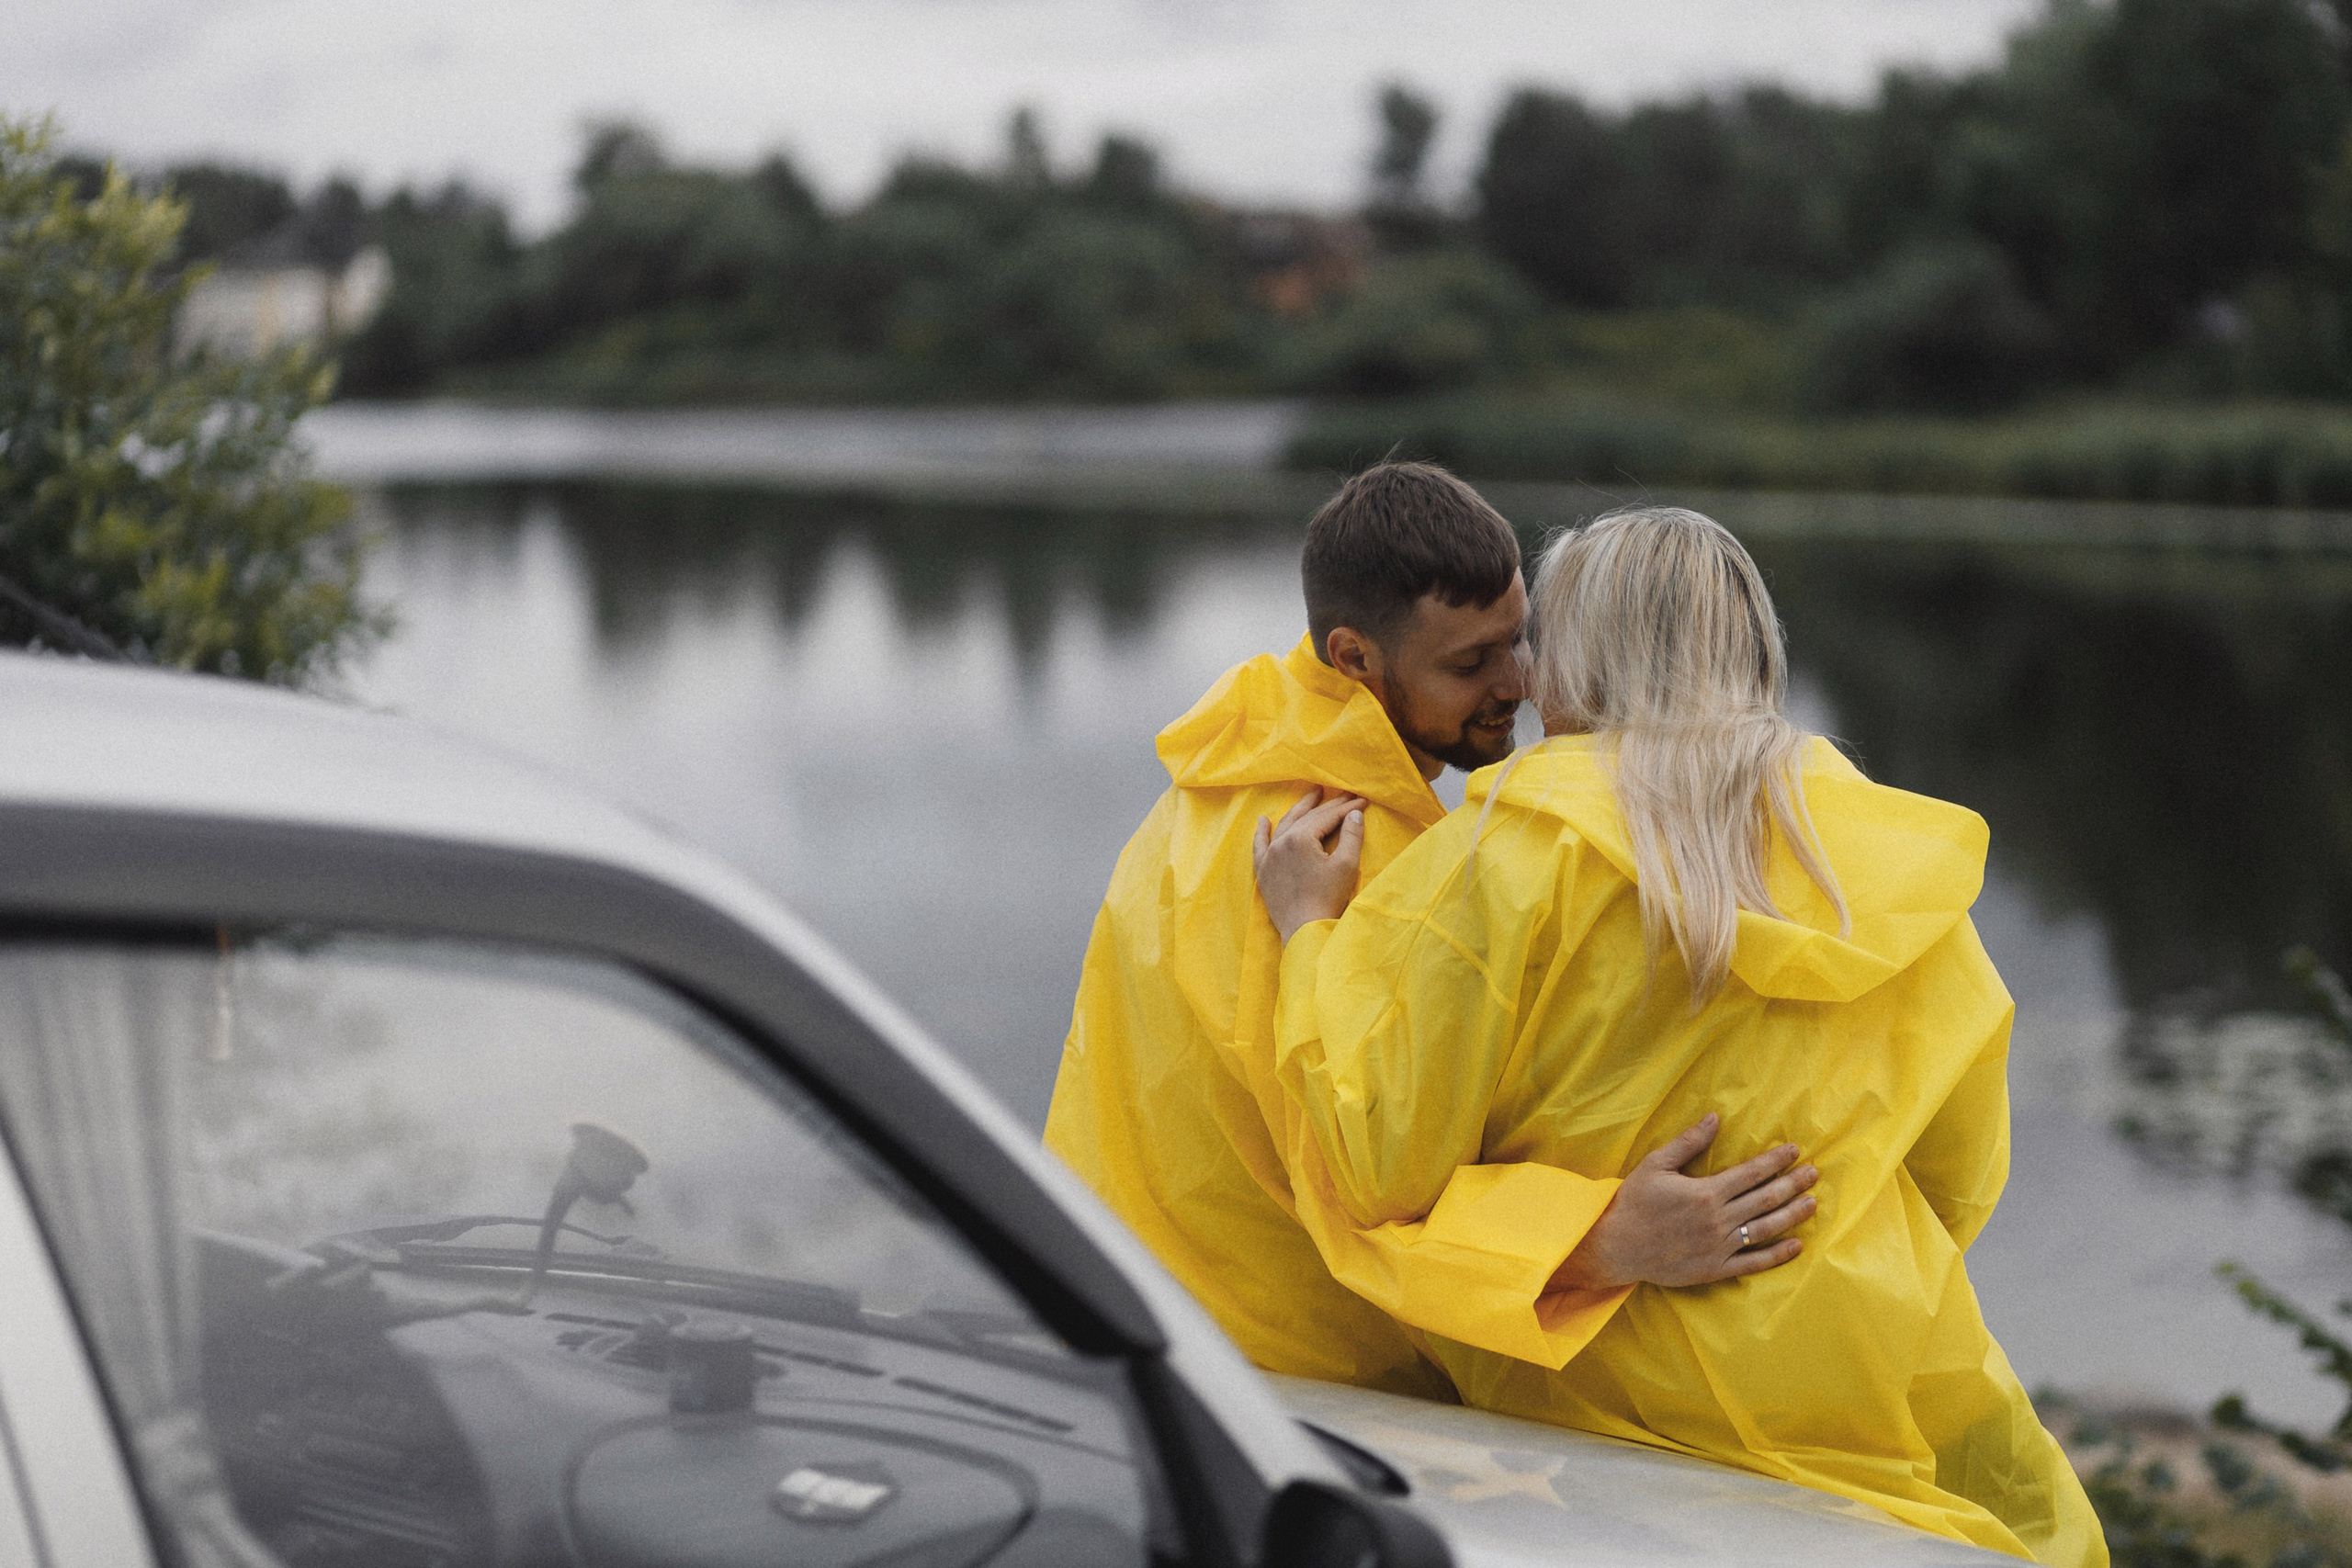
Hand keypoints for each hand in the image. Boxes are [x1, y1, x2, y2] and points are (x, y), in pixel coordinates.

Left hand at [1252, 789, 1367, 944]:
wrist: (1305, 930)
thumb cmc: (1328, 899)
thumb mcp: (1346, 865)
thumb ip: (1351, 835)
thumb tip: (1354, 813)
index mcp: (1301, 838)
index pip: (1327, 816)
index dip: (1346, 807)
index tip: (1362, 800)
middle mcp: (1281, 842)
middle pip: (1307, 818)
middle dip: (1327, 805)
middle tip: (1342, 793)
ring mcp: (1269, 856)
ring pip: (1284, 825)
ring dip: (1299, 810)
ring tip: (1311, 796)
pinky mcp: (1263, 870)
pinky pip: (1259, 845)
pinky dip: (1261, 831)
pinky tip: (1263, 819)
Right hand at [1548, 1114, 1817, 1292]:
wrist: (1616, 1246)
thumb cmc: (1633, 1202)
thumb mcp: (1656, 1164)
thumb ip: (1689, 1142)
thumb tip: (1715, 1118)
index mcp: (1706, 1191)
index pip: (1752, 1173)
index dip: (1776, 1160)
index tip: (1794, 1150)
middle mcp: (1718, 1219)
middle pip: (1766, 1199)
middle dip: (1793, 1184)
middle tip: (1814, 1173)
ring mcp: (1720, 1247)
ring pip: (1766, 1229)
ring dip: (1793, 1215)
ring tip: (1813, 1203)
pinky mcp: (1716, 1269)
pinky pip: (1754, 1263)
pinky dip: (1778, 1255)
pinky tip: (1797, 1245)